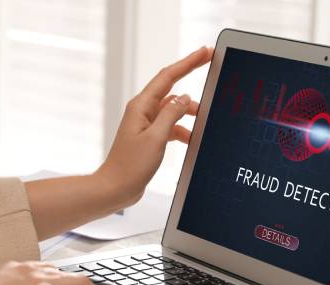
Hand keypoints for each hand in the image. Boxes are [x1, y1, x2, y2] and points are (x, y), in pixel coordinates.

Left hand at [97, 46, 212, 204]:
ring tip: (205, 121)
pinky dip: (183, 130)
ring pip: (173, 110)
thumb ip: (172, 115)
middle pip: (172, 89)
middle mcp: (143, 111)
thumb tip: (185, 98)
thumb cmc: (130, 166)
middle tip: (213, 76)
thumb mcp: (156, 138)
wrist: (115, 188)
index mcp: (141, 106)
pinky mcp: (150, 137)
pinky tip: (192, 139)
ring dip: (189, 114)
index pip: (169, 76)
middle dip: (192, 83)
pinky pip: (171, 126)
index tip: (205, 52)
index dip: (189, 62)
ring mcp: (146, 124)